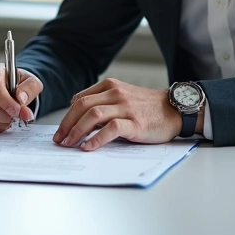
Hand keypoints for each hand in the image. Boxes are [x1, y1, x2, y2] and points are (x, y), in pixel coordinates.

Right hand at [0, 64, 42, 132]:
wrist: (10, 87)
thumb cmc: (18, 84)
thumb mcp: (32, 82)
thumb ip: (30, 89)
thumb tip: (21, 99)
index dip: (6, 102)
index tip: (16, 111)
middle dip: (2, 116)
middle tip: (14, 118)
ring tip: (8, 121)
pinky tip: (0, 123)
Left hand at [54, 78, 187, 150]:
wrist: (176, 109)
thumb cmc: (148, 107)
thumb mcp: (123, 98)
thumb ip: (104, 104)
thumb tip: (80, 121)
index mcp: (110, 86)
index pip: (80, 99)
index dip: (67, 116)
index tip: (60, 130)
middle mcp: (115, 93)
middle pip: (82, 106)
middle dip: (66, 124)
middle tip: (59, 139)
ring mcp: (125, 107)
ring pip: (92, 115)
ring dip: (76, 131)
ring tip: (69, 144)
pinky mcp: (135, 122)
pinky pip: (110, 129)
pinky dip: (96, 139)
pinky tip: (88, 147)